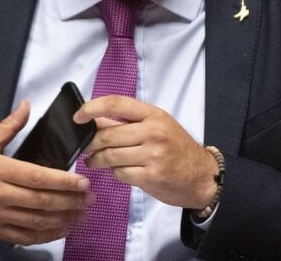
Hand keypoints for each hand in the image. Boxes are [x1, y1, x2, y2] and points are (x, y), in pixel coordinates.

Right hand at [0, 100, 91, 244]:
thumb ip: (7, 127)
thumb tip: (26, 106)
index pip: (36, 176)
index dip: (62, 181)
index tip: (82, 181)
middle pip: (41, 201)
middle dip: (70, 201)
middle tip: (90, 197)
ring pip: (37, 221)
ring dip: (63, 219)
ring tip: (81, 213)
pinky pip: (25, 236)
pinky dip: (46, 235)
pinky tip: (60, 229)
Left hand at [74, 95, 217, 209]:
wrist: (203, 176)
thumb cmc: (177, 148)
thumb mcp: (158, 126)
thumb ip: (128, 122)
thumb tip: (94, 119)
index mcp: (153, 114)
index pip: (115, 103)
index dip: (91, 108)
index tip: (77, 117)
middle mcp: (153, 132)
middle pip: (107, 135)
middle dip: (90, 144)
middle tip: (85, 148)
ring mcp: (153, 155)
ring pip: (110, 156)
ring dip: (97, 160)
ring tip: (94, 161)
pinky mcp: (151, 176)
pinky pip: (120, 173)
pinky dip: (115, 173)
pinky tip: (119, 171)